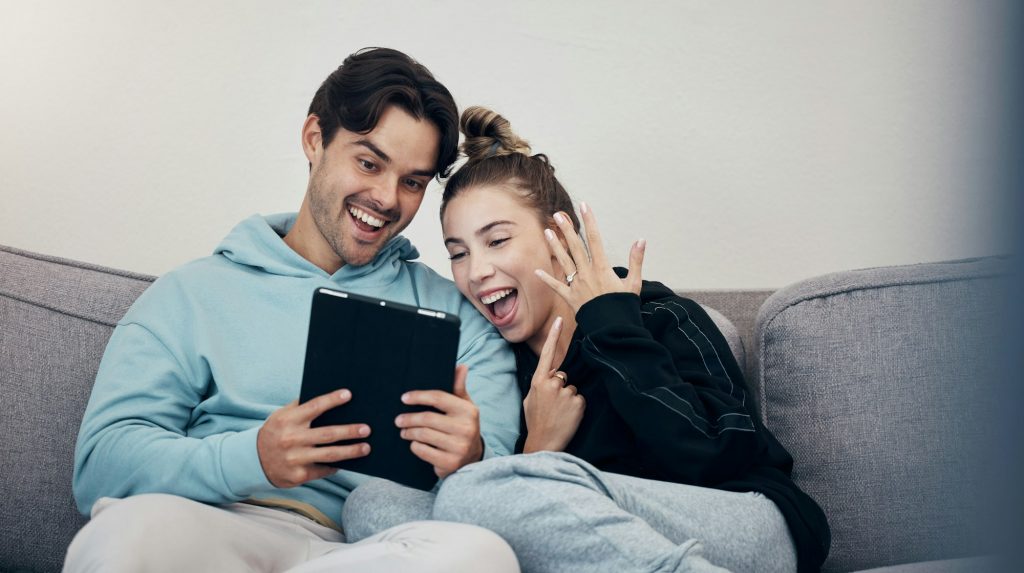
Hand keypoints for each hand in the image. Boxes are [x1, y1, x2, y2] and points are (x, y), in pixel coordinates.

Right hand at [257, 389, 370, 487]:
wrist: (253, 461)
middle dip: (350, 431)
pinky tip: (347, 462)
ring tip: (366, 447)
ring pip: (329, 454)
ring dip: (351, 451)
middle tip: (367, 429)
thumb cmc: (275, 433)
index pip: (314, 407)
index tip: (349, 395)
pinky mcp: (298, 475)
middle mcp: (291, 439)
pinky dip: (336, 466)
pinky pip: (323, 470)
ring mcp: (295, 459)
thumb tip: (328, 396)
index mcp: (288, 420)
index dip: (332, 400)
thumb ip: (300, 407)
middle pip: (327, 434)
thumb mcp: (281, 416)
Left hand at [396, 365, 482, 477]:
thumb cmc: (463, 426)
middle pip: (427, 418)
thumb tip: (461, 366)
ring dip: (408, 432)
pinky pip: (423, 451)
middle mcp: (466, 428)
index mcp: (468, 411)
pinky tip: (414, 444)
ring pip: (423, 435)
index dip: (419, 396)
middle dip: (408, 418)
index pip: (439, 398)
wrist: (473, 458)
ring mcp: (459, 447)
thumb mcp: (464, 407)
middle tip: (398, 420)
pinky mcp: (450, 462)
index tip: (404, 398)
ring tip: (403, 431)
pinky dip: (415, 446)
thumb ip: (458, 387)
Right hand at [522, 317, 585, 452]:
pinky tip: (568, 417)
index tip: (560, 320)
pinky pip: (580, 399)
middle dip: (561, 388)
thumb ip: (539, 384)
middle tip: (553, 406)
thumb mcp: (530, 399)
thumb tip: (548, 377)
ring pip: (572, 389)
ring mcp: (566, 392)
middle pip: (563, 376)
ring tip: (560, 414)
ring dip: (569, 399)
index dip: (554, 336)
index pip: (547, 354)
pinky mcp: (578, 402)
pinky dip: (576, 407)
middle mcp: (552, 383)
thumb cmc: (535, 421)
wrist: (543, 443)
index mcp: (538, 381)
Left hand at [535, 203, 645, 312]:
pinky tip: (537, 271)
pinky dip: (547, 279)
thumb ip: (636, 260)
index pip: (595, 238)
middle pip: (575, 246)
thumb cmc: (624, 306)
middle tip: (557, 215)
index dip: (590, 221)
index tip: (584, 205)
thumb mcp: (634, 283)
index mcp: (602, 267)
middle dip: (566, 229)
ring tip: (547, 232)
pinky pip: (557, 286)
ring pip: (564, 261)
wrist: (613, 328)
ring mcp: (578, 285)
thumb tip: (641, 240)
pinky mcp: (571, 297)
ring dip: (555, 246)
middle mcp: (587, 273)